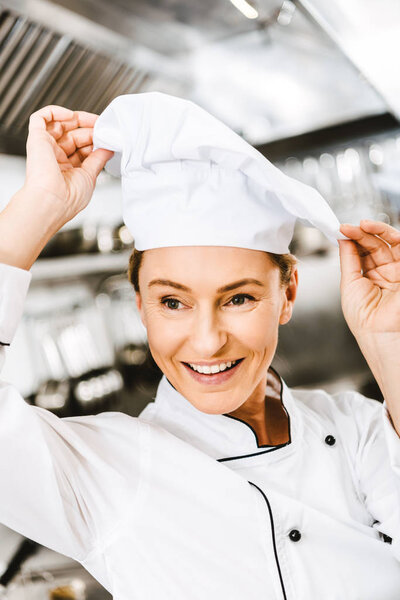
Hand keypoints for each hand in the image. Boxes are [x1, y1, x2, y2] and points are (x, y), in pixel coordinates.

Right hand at [24, 105, 112, 226]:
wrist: (52, 201)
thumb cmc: (69, 198)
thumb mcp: (90, 176)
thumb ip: (99, 159)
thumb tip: (108, 148)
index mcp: (67, 170)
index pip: (82, 148)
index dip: (94, 139)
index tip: (107, 135)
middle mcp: (55, 158)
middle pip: (72, 135)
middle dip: (89, 129)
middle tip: (103, 127)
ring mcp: (45, 148)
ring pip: (59, 124)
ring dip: (76, 118)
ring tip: (92, 120)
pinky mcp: (36, 139)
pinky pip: (41, 117)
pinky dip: (55, 112)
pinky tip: (69, 115)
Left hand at [339, 220, 399, 338]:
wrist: (379, 331)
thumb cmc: (363, 316)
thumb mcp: (349, 283)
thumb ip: (348, 258)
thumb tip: (343, 238)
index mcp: (369, 277)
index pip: (362, 251)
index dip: (352, 239)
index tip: (340, 230)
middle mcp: (385, 272)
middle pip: (374, 244)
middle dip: (360, 233)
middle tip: (347, 227)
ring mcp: (398, 270)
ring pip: (389, 242)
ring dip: (375, 230)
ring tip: (360, 225)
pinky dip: (388, 234)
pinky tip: (373, 230)